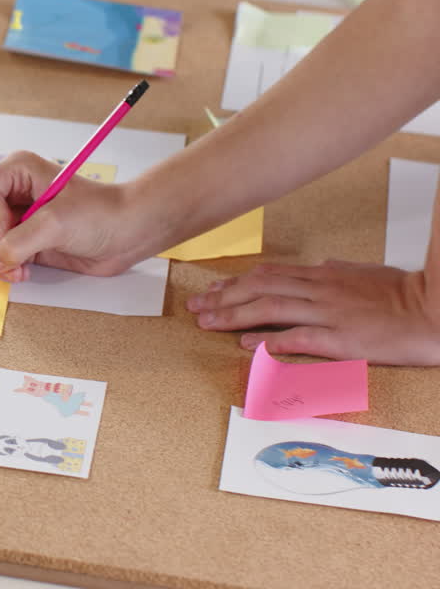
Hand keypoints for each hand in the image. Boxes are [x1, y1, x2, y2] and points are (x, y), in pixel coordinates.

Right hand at [0, 152, 146, 282]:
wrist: (129, 233)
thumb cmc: (101, 214)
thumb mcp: (55, 223)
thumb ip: (18, 242)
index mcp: (16, 172)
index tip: (7, 237)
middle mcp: (11, 191)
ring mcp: (16, 217)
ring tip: (13, 271)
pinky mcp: (23, 240)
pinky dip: (2, 267)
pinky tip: (20, 272)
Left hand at [187, 260, 439, 365]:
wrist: (435, 308)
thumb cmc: (404, 293)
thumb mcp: (364, 273)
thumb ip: (336, 271)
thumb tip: (317, 267)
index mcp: (324, 275)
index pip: (268, 275)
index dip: (235, 283)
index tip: (212, 291)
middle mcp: (320, 289)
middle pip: (259, 288)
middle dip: (223, 297)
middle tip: (195, 307)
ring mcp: (329, 312)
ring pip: (270, 308)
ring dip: (233, 315)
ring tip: (206, 323)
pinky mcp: (341, 338)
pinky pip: (297, 337)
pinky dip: (269, 340)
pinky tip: (246, 345)